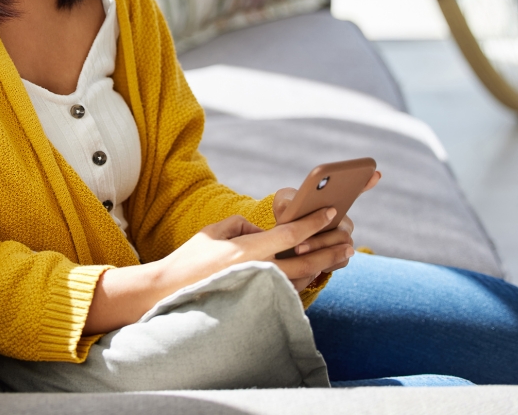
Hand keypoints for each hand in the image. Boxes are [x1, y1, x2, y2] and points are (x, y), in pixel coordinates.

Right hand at [155, 209, 352, 295]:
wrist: (169, 292)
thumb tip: (263, 231)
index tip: (331, 213)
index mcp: (248, 250)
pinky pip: (288, 293)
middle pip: (306, 262)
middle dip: (330, 251)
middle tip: (349, 244)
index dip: (314, 223)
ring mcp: (258, 291)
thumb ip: (242, 225)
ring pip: (301, 280)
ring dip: (322, 267)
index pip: (291, 234)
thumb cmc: (190, 259)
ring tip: (338, 257)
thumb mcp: (214, 231)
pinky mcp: (256, 304)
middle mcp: (258, 272)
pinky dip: (304, 281)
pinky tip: (313, 273)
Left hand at [272, 170, 380, 288]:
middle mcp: (344, 221)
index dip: (365, 183)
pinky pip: (340, 261)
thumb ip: (286, 202)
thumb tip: (293, 204)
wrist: (284, 241)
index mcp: (334, 203)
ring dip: (319, 247)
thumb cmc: (286, 216)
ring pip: (342, 246)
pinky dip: (324, 262)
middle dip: (321, 232)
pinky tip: (311, 264)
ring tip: (298, 248)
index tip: (375, 173)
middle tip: (303, 235)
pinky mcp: (340, 257)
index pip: (354, 191)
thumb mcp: (282, 205)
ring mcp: (344, 240)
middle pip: (342, 229)